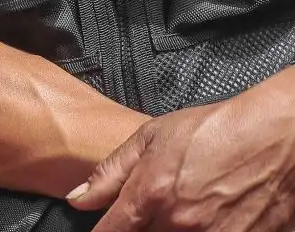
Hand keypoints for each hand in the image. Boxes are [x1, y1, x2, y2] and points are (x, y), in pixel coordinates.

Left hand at [68, 72, 294, 229]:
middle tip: (153, 209)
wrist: (276, 137)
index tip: (104, 231)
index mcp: (152, 194)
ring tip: (184, 209)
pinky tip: (209, 217)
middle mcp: (181, 223)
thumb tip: (79, 197)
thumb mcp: (152, 138)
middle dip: (140, 228)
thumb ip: (111, 171)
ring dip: (170, 230)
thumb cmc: (216, 131)